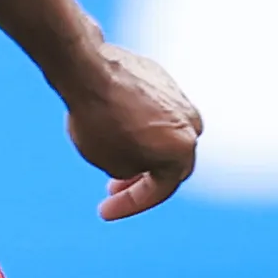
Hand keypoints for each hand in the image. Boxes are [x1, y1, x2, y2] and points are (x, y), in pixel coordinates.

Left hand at [60, 43, 201, 221]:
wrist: (87, 68)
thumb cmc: (98, 119)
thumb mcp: (110, 163)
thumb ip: (133, 171)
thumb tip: (139, 159)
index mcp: (184, 149)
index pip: (160, 189)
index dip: (131, 204)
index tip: (105, 210)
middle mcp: (190, 122)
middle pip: (170, 161)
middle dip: (142, 180)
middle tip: (114, 189)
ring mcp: (179, 97)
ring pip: (164, 133)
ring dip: (143, 151)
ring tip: (114, 159)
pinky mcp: (162, 78)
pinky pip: (154, 110)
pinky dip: (139, 125)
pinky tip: (116, 128)